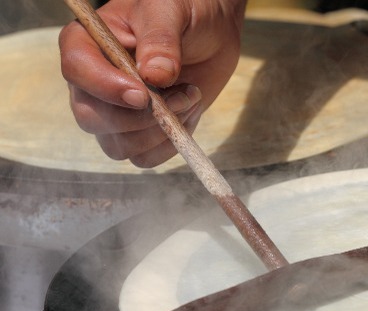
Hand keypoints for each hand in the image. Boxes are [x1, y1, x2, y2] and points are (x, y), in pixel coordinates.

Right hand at [59, 0, 246, 167]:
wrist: (210, 32)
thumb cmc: (183, 11)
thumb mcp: (170, 11)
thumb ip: (161, 40)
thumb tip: (154, 76)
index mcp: (88, 43)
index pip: (77, 71)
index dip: (106, 88)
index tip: (143, 94)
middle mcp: (93, 83)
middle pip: (92, 119)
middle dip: (141, 117)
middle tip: (183, 94)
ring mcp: (115, 112)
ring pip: (119, 146)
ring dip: (161, 131)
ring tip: (190, 96)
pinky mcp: (141, 133)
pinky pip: (145, 158)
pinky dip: (171, 144)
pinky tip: (188, 114)